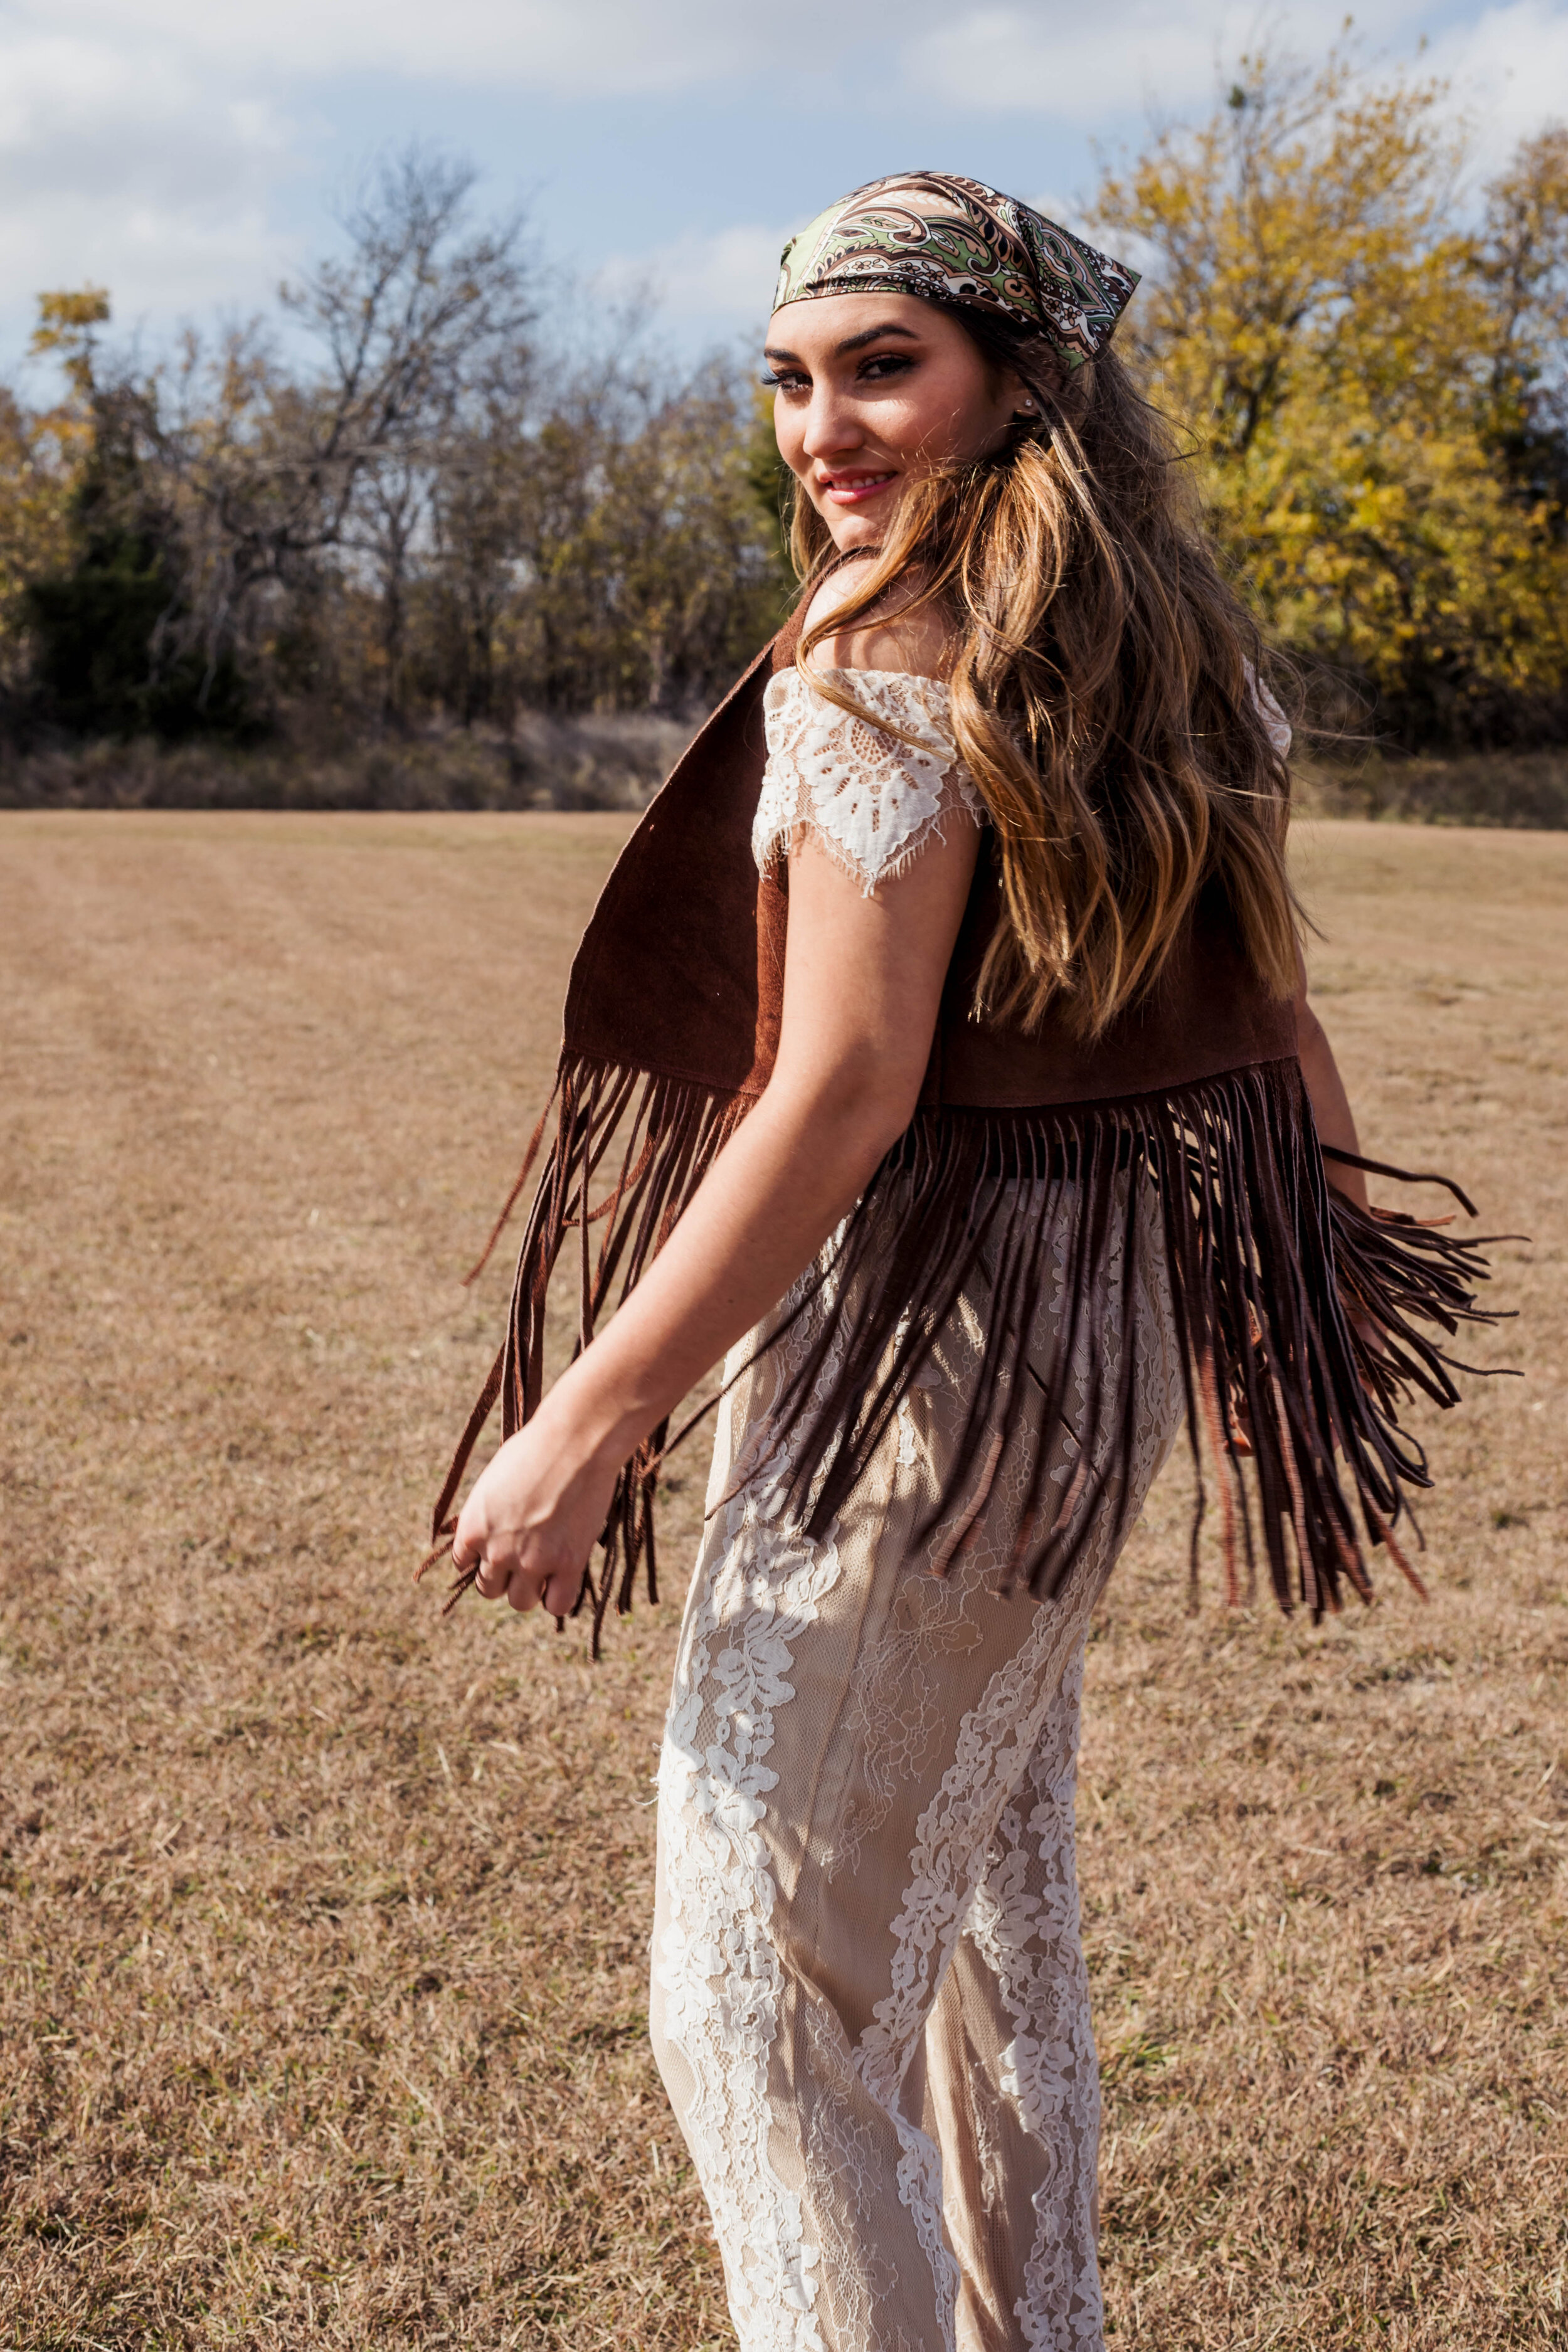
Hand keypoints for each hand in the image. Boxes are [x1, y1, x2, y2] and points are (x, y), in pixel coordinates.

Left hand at [451, 1405, 624, 1616]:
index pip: (463, 1564)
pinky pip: (557, 1604)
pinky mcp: (568, 1564)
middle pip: (489, 1589)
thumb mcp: (494, 1479)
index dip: (481, 1558)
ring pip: (520, 1601)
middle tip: (523, 1560)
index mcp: (472, 1526)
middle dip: (504, 1577)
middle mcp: (497, 1550)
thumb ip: (488, 1513)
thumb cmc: (535, 1448)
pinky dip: (558, 1596)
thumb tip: (492, 1530)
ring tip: (545, 1570)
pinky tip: (564, 1578)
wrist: (575, 1441)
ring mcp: (533, 1561)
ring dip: (530, 1589)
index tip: (497, 1549)